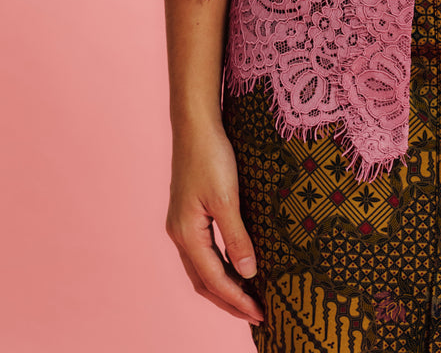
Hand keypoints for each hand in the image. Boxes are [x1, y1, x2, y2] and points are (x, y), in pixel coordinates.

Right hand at [165, 118, 264, 325]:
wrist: (195, 124)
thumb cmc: (211, 156)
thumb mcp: (227, 198)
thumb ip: (237, 237)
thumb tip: (249, 273)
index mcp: (186, 234)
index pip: (214, 280)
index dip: (237, 300)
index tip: (260, 314)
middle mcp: (180, 233)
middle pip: (204, 281)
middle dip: (229, 301)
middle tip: (257, 315)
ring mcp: (182, 223)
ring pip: (202, 268)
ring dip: (224, 286)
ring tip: (248, 298)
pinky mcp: (189, 213)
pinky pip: (204, 251)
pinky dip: (219, 265)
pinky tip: (236, 265)